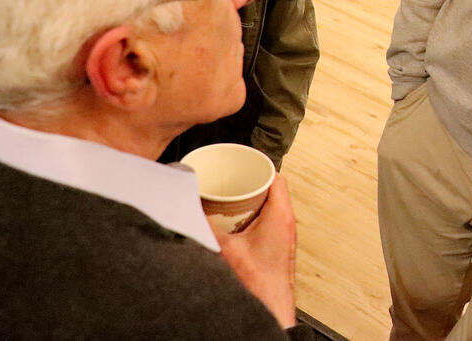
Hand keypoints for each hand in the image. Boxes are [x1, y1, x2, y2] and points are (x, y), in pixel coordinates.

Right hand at [214, 173, 297, 328]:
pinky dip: (247, 216)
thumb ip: (205, 228)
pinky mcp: (274, 246)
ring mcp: (281, 234)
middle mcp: (285, 222)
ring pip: (265, 206)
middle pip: (269, 189)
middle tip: (226, 181)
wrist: (270, 309)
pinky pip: (263, 221)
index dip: (256, 165)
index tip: (238, 163)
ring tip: (225, 199)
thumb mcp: (225, 249)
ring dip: (246, 201)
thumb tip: (186, 211)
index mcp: (281, 215)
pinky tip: (230, 223)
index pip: (275, 175)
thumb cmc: (259, 284)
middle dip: (246, 183)